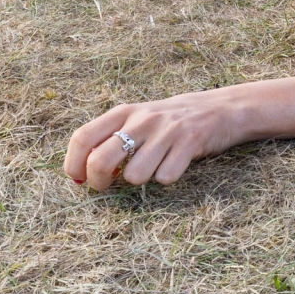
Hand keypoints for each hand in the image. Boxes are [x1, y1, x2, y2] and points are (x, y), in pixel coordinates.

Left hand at [65, 89, 239, 191]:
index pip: (82, 137)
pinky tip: (175, 163)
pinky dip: (168, 177)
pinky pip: (166, 177)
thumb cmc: (170, 121)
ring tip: (153, 166)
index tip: (79, 179)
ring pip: (134, 175)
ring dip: (141, 179)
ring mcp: (166, 130)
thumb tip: (80, 176)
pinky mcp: (189, 142)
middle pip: (100, 160)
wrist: (221, 108)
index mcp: (124, 112)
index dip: (74, 164)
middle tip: (108, 185)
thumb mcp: (138, 120)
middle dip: (99, 182)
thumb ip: (110, 140)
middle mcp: (142, 119)